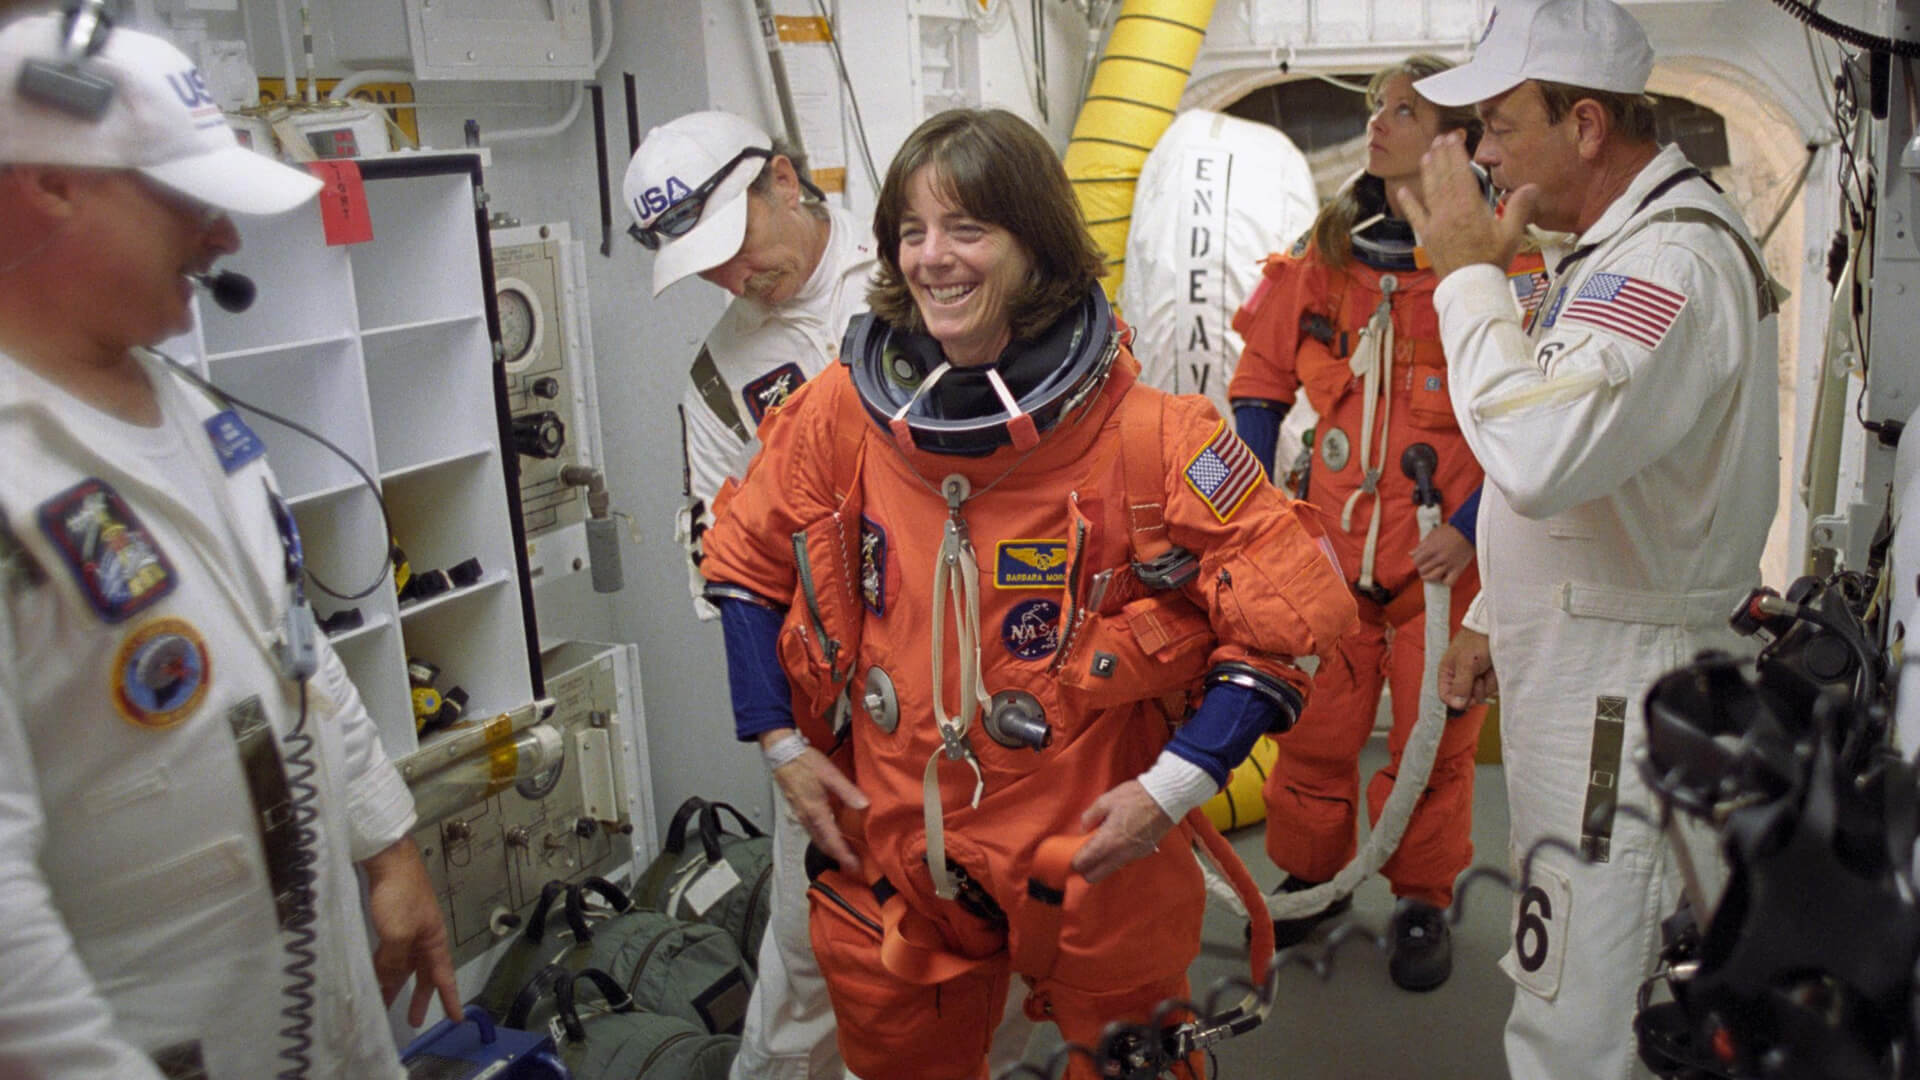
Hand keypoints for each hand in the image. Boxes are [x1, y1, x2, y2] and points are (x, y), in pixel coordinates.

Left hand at [361, 836, 460, 1026]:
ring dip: (396, 983)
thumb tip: (389, 984)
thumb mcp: (398, 934)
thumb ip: (395, 962)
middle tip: (414, 1020)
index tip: (458, 1018)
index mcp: (434, 940)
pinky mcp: (392, 921)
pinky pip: (391, 952)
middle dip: (421, 996)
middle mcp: (424, 937)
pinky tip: (374, 972)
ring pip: (404, 964)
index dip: (451, 998)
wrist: (388, 859)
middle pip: (425, 973)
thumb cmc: (400, 896)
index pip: (445, 976)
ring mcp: (408, 928)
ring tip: (384, 1003)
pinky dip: (385, 966)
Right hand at [764, 731, 869, 871]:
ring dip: (829, 848)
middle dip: (837, 855)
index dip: (843, 855)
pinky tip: (830, 834)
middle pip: (823, 843)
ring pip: (816, 838)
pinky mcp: (798, 809)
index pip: (831, 840)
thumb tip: (864, 805)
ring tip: (844, 853)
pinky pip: (811, 830)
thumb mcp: (830, 774)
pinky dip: (822, 838)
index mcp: (816, 811)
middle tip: (852, 865)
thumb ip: (847, 791)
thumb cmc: (805, 762)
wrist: (782, 754)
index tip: (854, 866)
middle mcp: (806, 817)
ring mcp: (800, 814)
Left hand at [1071, 780, 1175, 883]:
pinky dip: (1114, 859)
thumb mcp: (1105, 801)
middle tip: (1083, 856)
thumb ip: (1090, 817)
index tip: (1071, 856)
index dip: (1074, 862)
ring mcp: (1132, 856)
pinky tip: (1115, 843)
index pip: (1084, 863)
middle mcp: (1119, 854)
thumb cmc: (1134, 797)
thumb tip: (1083, 829)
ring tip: (1098, 848)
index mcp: (1107, 841)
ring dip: (1100, 865)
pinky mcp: (1143, 853)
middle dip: (1085, 870)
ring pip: (1109, 871)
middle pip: (1095, 876)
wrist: (1165, 799)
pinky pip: (1122, 863)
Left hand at [1396, 131, 1537, 279]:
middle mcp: (1449, 211)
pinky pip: (1416, 216)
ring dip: (1427, 171)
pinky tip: (1403, 190)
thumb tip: (1531, 186)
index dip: (1455, 154)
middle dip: (1441, 156)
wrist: (1470, 286)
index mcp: (1469, 207)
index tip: (1453, 138)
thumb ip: (1519, 207)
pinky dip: (1409, 202)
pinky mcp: (1427, 236)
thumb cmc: (1492, 260)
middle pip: (1443, 177)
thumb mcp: (1512, 233)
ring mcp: (1435, 223)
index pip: (1460, 173)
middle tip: (1439, 139)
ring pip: (1429, 191)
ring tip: (1426, 155)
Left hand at [1410, 524, 1474, 585]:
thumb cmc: (1450, 531)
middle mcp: (1439, 557)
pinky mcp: (1458, 569)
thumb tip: (1411, 554)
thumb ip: (1421, 545)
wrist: (1468, 530)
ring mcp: (1448, 564)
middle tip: (1425, 567)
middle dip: (1422, 569)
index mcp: (1431, 548)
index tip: (1420, 561)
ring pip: (1433, 577)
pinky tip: (1444, 577)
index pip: (1416, 561)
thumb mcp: (1432, 534)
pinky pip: (1449, 582)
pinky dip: (1445, 581)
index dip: (1416, 561)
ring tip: (1430, 575)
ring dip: (1429, 577)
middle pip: (1423, 570)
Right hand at [1438, 628, 1497, 709]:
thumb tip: (1456, 705)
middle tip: (1478, 676)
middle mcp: (1460, 679)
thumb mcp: (1466, 663)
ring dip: (1487, 683)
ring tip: (1486, 668)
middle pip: (1466, 699)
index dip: (1456, 701)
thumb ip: (1461, 685)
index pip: (1446, 696)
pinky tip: (1493, 669)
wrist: (1496, 630)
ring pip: (1481, 695)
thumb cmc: (1476, 641)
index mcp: (1448, 674)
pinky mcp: (1488, 679)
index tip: (1467, 698)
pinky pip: (1492, 689)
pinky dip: (1495, 680)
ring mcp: (1475, 679)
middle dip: (1475, 690)